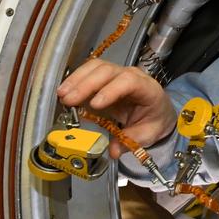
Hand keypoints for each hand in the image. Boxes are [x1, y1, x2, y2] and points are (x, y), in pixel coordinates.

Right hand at [56, 59, 174, 158]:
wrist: (156, 111)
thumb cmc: (153, 121)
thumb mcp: (147, 134)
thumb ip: (130, 141)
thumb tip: (112, 151)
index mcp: (147, 89)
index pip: (129, 81)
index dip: (111, 90)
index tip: (95, 105)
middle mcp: (132, 75)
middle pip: (108, 71)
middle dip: (87, 85)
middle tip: (69, 100)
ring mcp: (118, 73)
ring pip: (97, 67)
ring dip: (77, 80)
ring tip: (62, 95)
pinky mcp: (105, 77)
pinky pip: (90, 71)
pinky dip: (76, 79)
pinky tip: (64, 91)